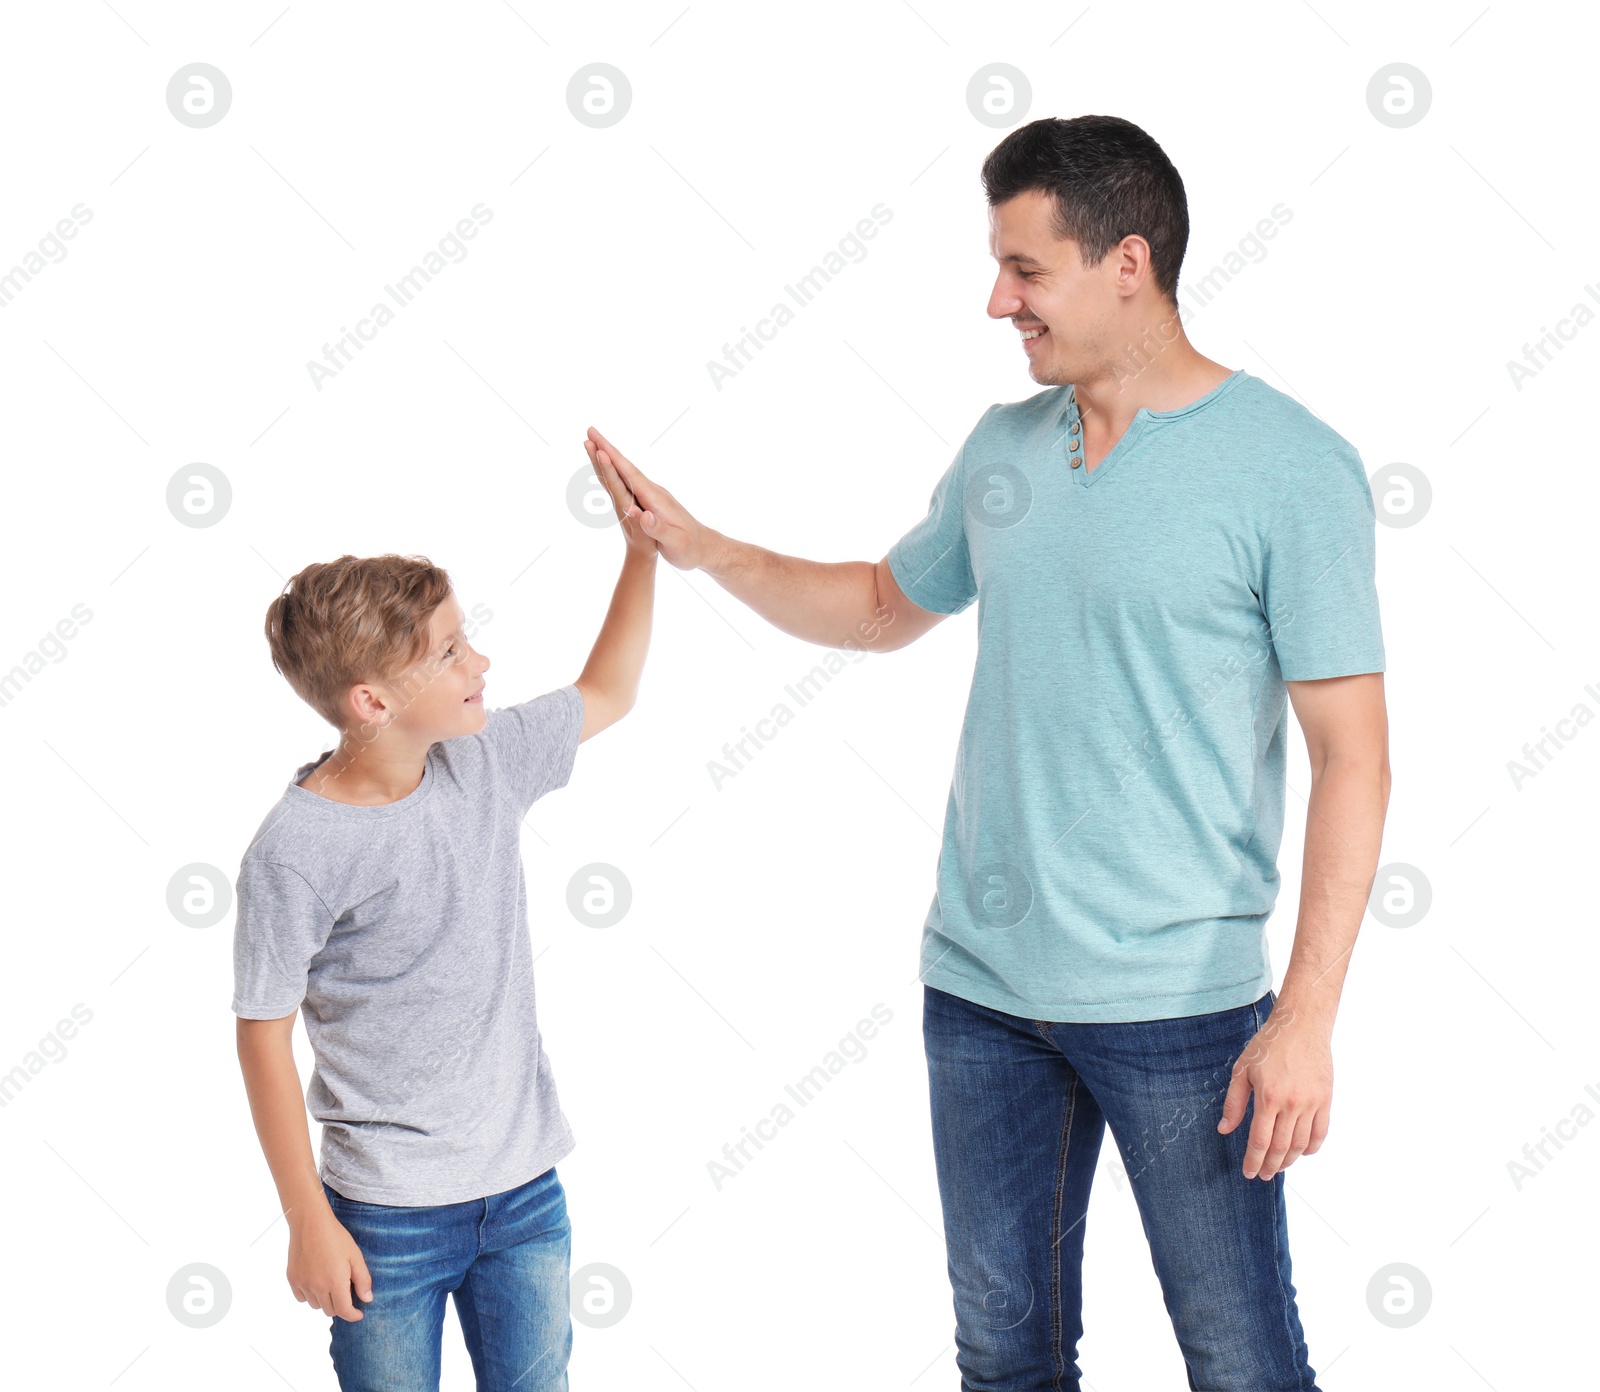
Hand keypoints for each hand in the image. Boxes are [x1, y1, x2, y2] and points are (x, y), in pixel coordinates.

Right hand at [287, 1204, 372, 1321]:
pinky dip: (310, 1295)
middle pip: (330, 1310)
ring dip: (325, 1300)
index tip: (359, 1314)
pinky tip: (317, 1281)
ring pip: (316, 1305)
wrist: (311, 1223)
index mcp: (335, 1283)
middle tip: (346, 1292)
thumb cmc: (336, 1238)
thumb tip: (367, 1300)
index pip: (344, 1311)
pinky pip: (302, 1297)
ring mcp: (303, 1284)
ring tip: (331, 1283)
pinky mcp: (293, 1279)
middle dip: (340, 1306)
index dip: (353, 1316)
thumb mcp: (355, 1256)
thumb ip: (363, 1280)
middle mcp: (317, 1288)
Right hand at [585, 426, 714, 569]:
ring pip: (626, 472)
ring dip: (610, 457)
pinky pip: (628, 481)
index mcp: (655, 499)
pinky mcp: (651, 501)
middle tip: (590, 431)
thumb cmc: (689, 547)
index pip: (630, 476)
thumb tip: (642, 515)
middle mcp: (653, 492)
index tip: (598, 446)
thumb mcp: (675, 542)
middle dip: (607, 449)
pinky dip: (616, 471)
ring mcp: (652, 495)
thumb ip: (658, 528)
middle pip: (626, 467)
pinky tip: (610, 467)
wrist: (704, 547)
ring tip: (594, 444)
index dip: (613, 462)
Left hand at [1217, 1002, 1332, 1180]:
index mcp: (1268, 1097)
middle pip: (1281, 1148)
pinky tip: (1302, 1152)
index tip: (1248, 1172)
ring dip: (1290, 1160)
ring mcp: (1311, 1103)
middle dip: (1270, 1166)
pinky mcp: (1325, 1100)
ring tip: (1279, 1166)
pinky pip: (1320, 1132)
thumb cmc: (1269, 1044)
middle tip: (1262, 1174)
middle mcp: (1292, 1104)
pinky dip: (1311, 1147)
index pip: (1260, 1141)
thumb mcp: (1242, 1070)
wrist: (1301, 1026)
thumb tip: (1224, 1129)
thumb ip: (1234, 1102)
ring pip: (1301, 1144)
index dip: (1253, 1161)